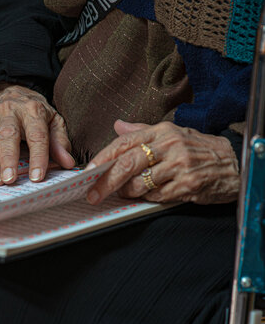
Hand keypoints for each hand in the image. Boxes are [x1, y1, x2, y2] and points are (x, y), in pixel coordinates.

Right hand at [0, 83, 74, 184]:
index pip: (37, 135)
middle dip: (9, 158)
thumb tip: (68, 163)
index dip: (38, 157)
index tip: (37, 176)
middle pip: (8, 134)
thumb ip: (59, 142)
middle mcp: (10, 111)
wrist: (10, 90)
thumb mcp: (53, 120)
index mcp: (33, 110)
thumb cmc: (34, 112)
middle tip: (9, 180)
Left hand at [86, 120, 239, 204]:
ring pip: (140, 184)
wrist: (235, 162)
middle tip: (93, 194)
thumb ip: (141, 130)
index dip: (103, 157)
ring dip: (127, 192)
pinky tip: (150, 195)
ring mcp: (179, 166)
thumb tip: (117, 126)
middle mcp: (169, 146)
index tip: (88, 171)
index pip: (124, 142)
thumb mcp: (172, 132)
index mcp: (161, 131)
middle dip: (106, 182)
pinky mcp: (187, 185)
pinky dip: (149, 198)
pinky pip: (157, 196)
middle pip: (127, 164)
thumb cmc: (199, 148)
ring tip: (125, 193)